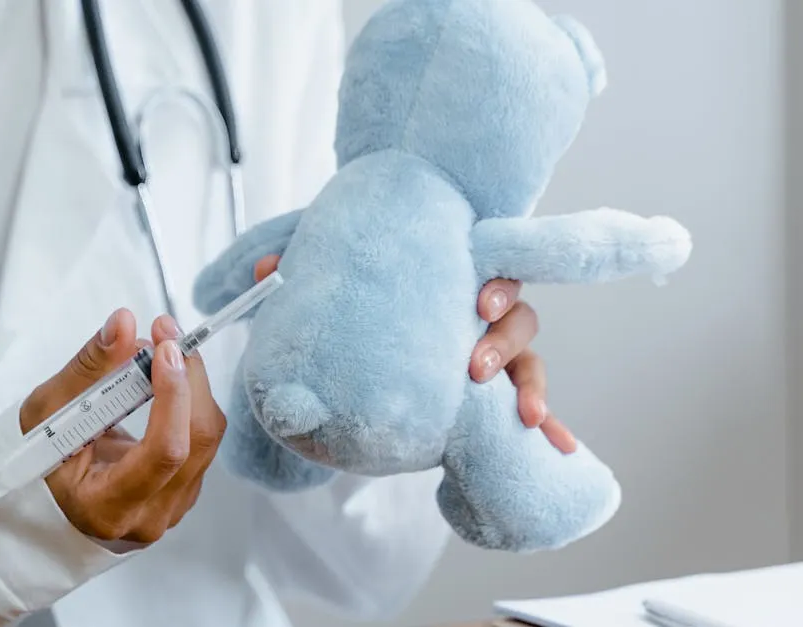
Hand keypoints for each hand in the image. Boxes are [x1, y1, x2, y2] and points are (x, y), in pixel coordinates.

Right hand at [19, 309, 225, 543]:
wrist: (56, 487)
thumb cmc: (45, 453)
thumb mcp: (49, 408)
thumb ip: (89, 366)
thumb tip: (123, 322)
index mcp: (107, 507)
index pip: (163, 452)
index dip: (173, 395)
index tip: (164, 348)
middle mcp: (149, 515)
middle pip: (197, 440)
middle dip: (189, 378)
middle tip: (167, 333)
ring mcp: (175, 506)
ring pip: (207, 436)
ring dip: (192, 384)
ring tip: (162, 351)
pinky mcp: (189, 490)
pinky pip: (205, 439)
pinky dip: (192, 400)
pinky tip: (168, 380)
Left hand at [253, 254, 575, 453]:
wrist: (357, 327)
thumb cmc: (354, 288)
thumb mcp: (325, 277)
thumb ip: (298, 269)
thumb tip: (266, 271)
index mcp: (447, 275)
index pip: (485, 268)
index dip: (493, 284)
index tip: (482, 301)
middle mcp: (475, 313)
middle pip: (516, 317)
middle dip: (505, 340)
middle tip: (475, 367)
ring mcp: (484, 354)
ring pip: (527, 362)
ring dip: (531, 388)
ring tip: (527, 418)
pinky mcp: (482, 392)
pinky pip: (520, 405)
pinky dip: (544, 423)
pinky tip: (557, 448)